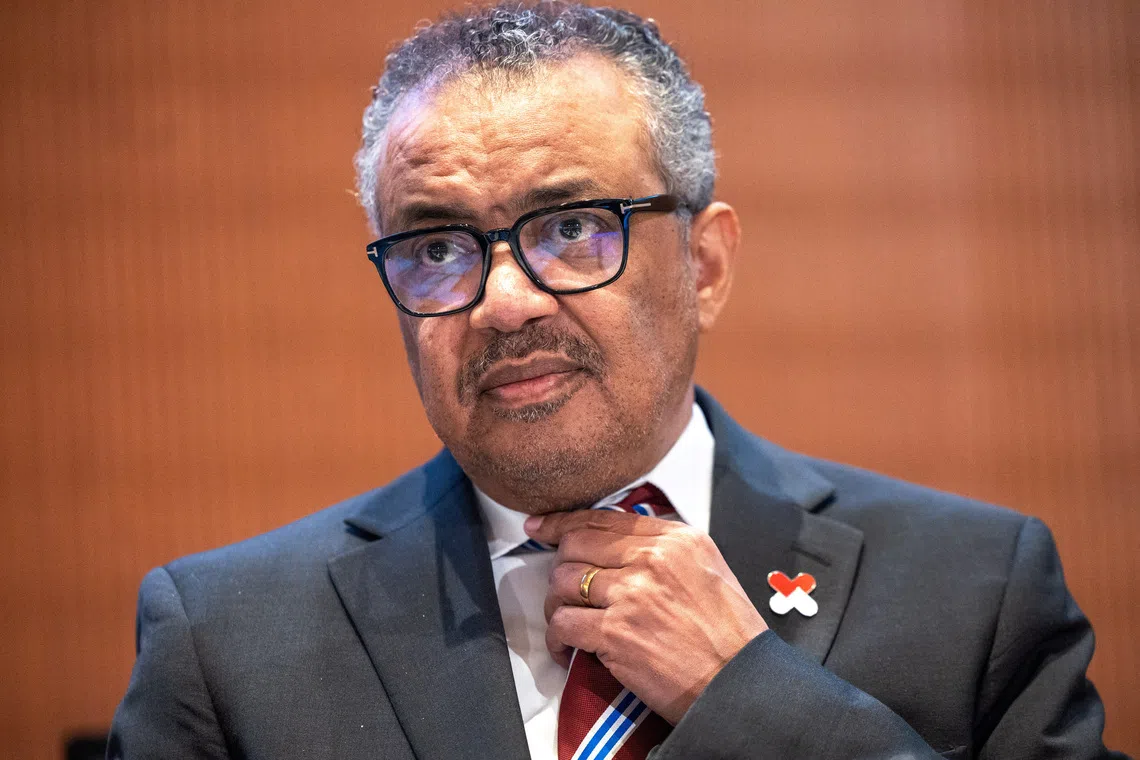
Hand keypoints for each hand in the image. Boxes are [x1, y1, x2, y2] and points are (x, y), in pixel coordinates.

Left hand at [524, 510, 767, 724]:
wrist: (740, 684)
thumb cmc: (729, 636)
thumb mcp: (707, 569)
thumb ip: (665, 550)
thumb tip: (619, 545)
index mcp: (676, 539)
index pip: (603, 519)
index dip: (563, 522)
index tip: (541, 527)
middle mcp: (652, 560)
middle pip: (575, 546)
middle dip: (560, 567)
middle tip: (564, 589)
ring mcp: (631, 595)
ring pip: (562, 583)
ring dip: (556, 604)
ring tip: (569, 621)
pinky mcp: (616, 633)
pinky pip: (562, 625)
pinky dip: (556, 639)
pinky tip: (566, 649)